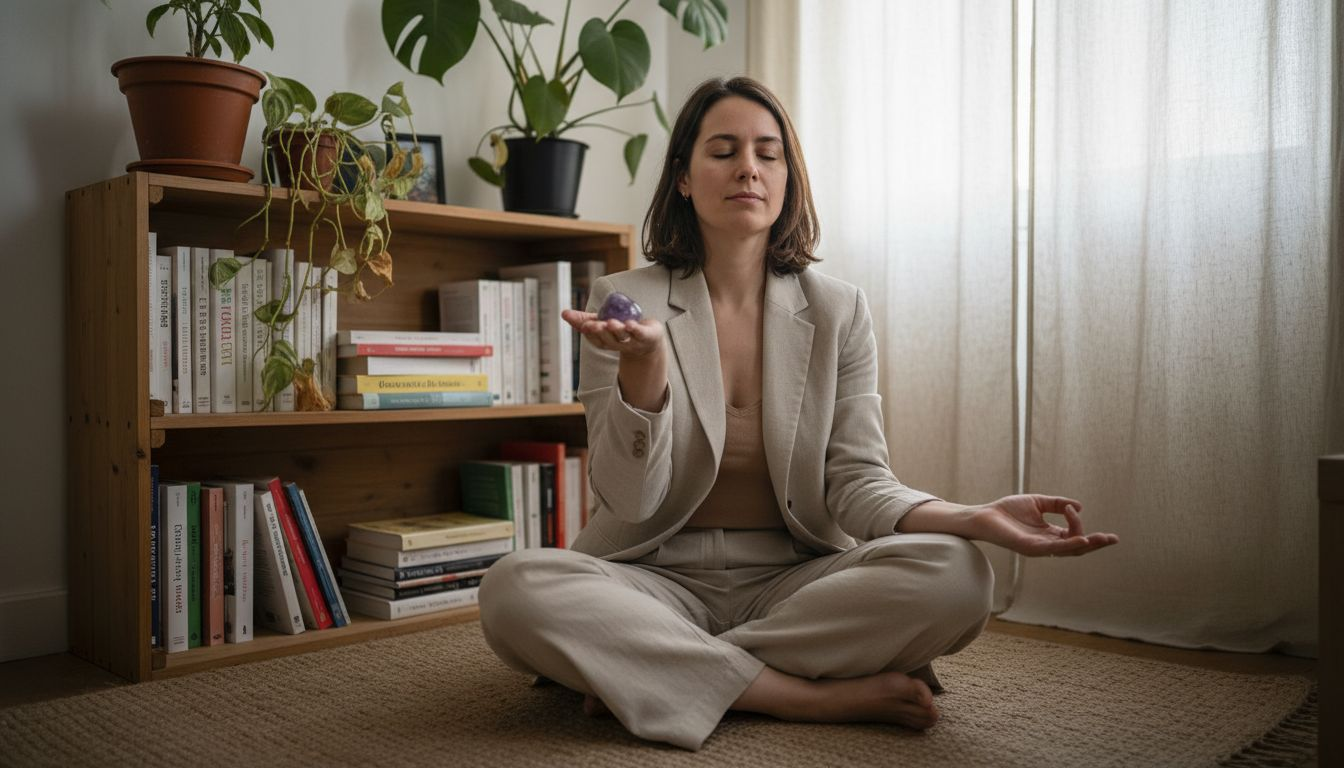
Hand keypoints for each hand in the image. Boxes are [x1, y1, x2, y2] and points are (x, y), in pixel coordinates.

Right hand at [561, 308, 663, 358]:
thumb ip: (583, 320)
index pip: (595, 339)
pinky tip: (630, 324)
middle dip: (600, 332)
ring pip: (623, 337)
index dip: (589, 333)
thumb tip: (563, 313)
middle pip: (608, 339)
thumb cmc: (622, 330)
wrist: (650, 340)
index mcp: (606, 341)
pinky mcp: (646, 336)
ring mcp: (633, 341)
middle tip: (594, 325)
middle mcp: (618, 344)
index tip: (583, 325)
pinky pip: (640, 334)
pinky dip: (635, 329)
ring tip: (610, 323)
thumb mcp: (602, 323)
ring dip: (616, 330)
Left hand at [967, 494, 1117, 556]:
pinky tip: (1081, 539)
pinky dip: (1069, 544)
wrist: (984, 515)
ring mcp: (1040, 549)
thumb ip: (1057, 504)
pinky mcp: (1031, 549)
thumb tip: (1079, 507)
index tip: (1070, 508)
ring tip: (1102, 539)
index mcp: (1050, 535)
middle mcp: (1047, 545)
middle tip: (1113, 539)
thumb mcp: (1038, 502)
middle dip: (1096, 544)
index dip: (1079, 524)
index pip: (1074, 536)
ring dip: (1087, 544)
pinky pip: (1054, 549)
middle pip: (1078, 548)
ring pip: (1069, 550)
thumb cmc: (1007, 510)